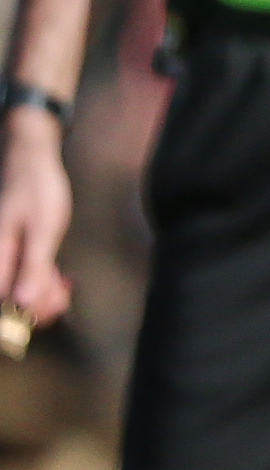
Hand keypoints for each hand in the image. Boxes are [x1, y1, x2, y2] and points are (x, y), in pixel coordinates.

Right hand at [0, 114, 66, 343]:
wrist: (32, 157)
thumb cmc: (37, 189)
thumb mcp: (42, 229)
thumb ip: (34, 266)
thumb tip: (23, 303)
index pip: (3, 299)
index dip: (24, 312)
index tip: (49, 310)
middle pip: (10, 297)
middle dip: (37, 304)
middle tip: (62, 297)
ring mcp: (6, 252)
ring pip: (19, 286)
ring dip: (42, 294)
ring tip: (64, 288)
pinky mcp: (16, 247)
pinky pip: (24, 273)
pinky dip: (43, 280)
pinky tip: (60, 279)